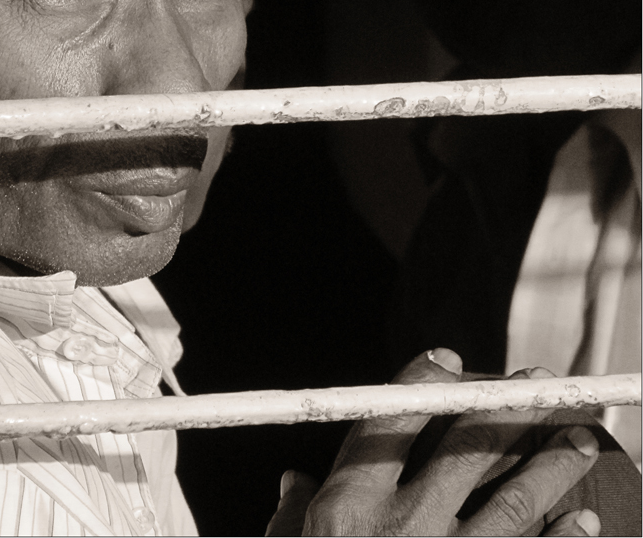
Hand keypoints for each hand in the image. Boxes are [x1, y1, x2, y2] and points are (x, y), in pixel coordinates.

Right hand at [266, 349, 600, 535]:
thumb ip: (293, 515)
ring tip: (583, 440)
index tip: (448, 357)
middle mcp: (402, 526)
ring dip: (554, 465)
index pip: (390, 421)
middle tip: (542, 383)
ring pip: (513, 499)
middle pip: (465, 447)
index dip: (422, 382)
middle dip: (509, 406)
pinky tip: (585, 523)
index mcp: (349, 505)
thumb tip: (293, 480)